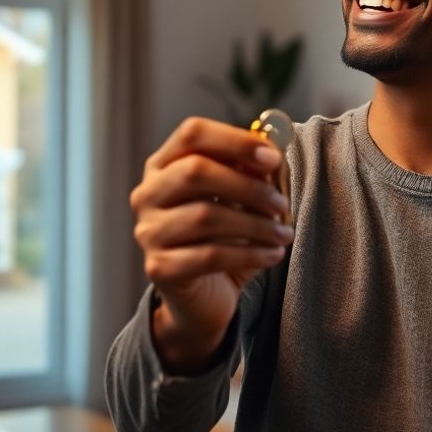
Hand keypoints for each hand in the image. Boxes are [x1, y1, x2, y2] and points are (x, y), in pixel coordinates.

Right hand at [129, 116, 292, 372]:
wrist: (202, 297)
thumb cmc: (222, 238)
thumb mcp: (238, 200)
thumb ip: (249, 172)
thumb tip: (268, 153)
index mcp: (164, 165)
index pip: (192, 134)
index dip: (235, 140)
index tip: (273, 158)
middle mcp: (147, 194)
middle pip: (195, 170)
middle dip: (248, 186)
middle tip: (281, 204)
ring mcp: (148, 231)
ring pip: (205, 216)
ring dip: (255, 224)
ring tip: (283, 234)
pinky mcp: (159, 268)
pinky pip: (210, 255)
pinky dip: (249, 253)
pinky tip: (273, 255)